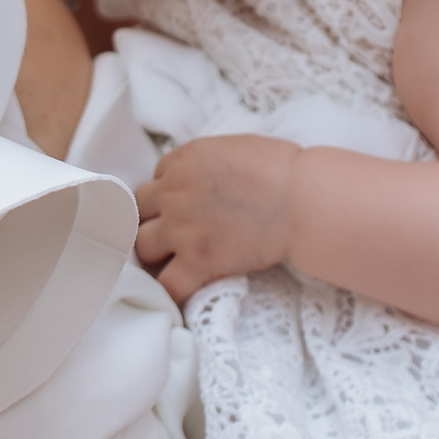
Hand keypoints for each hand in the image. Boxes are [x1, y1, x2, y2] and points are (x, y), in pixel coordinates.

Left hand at [132, 133, 299, 303]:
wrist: (301, 200)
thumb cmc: (280, 168)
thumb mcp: (232, 147)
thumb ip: (205, 161)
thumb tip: (201, 176)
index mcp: (182, 161)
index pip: (155, 179)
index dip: (167, 194)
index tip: (181, 205)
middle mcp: (172, 193)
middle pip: (137, 211)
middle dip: (151, 221)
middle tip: (169, 232)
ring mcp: (181, 229)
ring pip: (141, 246)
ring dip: (154, 253)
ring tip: (170, 259)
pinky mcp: (197, 262)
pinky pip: (166, 285)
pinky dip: (169, 291)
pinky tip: (178, 290)